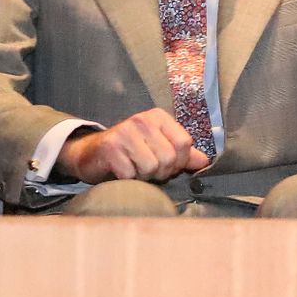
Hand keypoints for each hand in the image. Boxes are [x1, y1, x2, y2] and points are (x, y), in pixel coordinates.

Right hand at [55, 108, 209, 184]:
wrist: (91, 153)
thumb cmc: (130, 151)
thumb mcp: (158, 147)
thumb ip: (183, 154)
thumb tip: (205, 162)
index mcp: (158, 117)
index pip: (184, 143)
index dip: (179, 162)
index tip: (168, 165)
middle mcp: (142, 119)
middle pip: (169, 157)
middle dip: (161, 171)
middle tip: (148, 168)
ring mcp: (125, 132)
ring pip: (151, 166)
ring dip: (144, 175)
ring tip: (135, 168)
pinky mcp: (110, 147)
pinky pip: (131, 174)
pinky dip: (128, 178)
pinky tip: (122, 170)